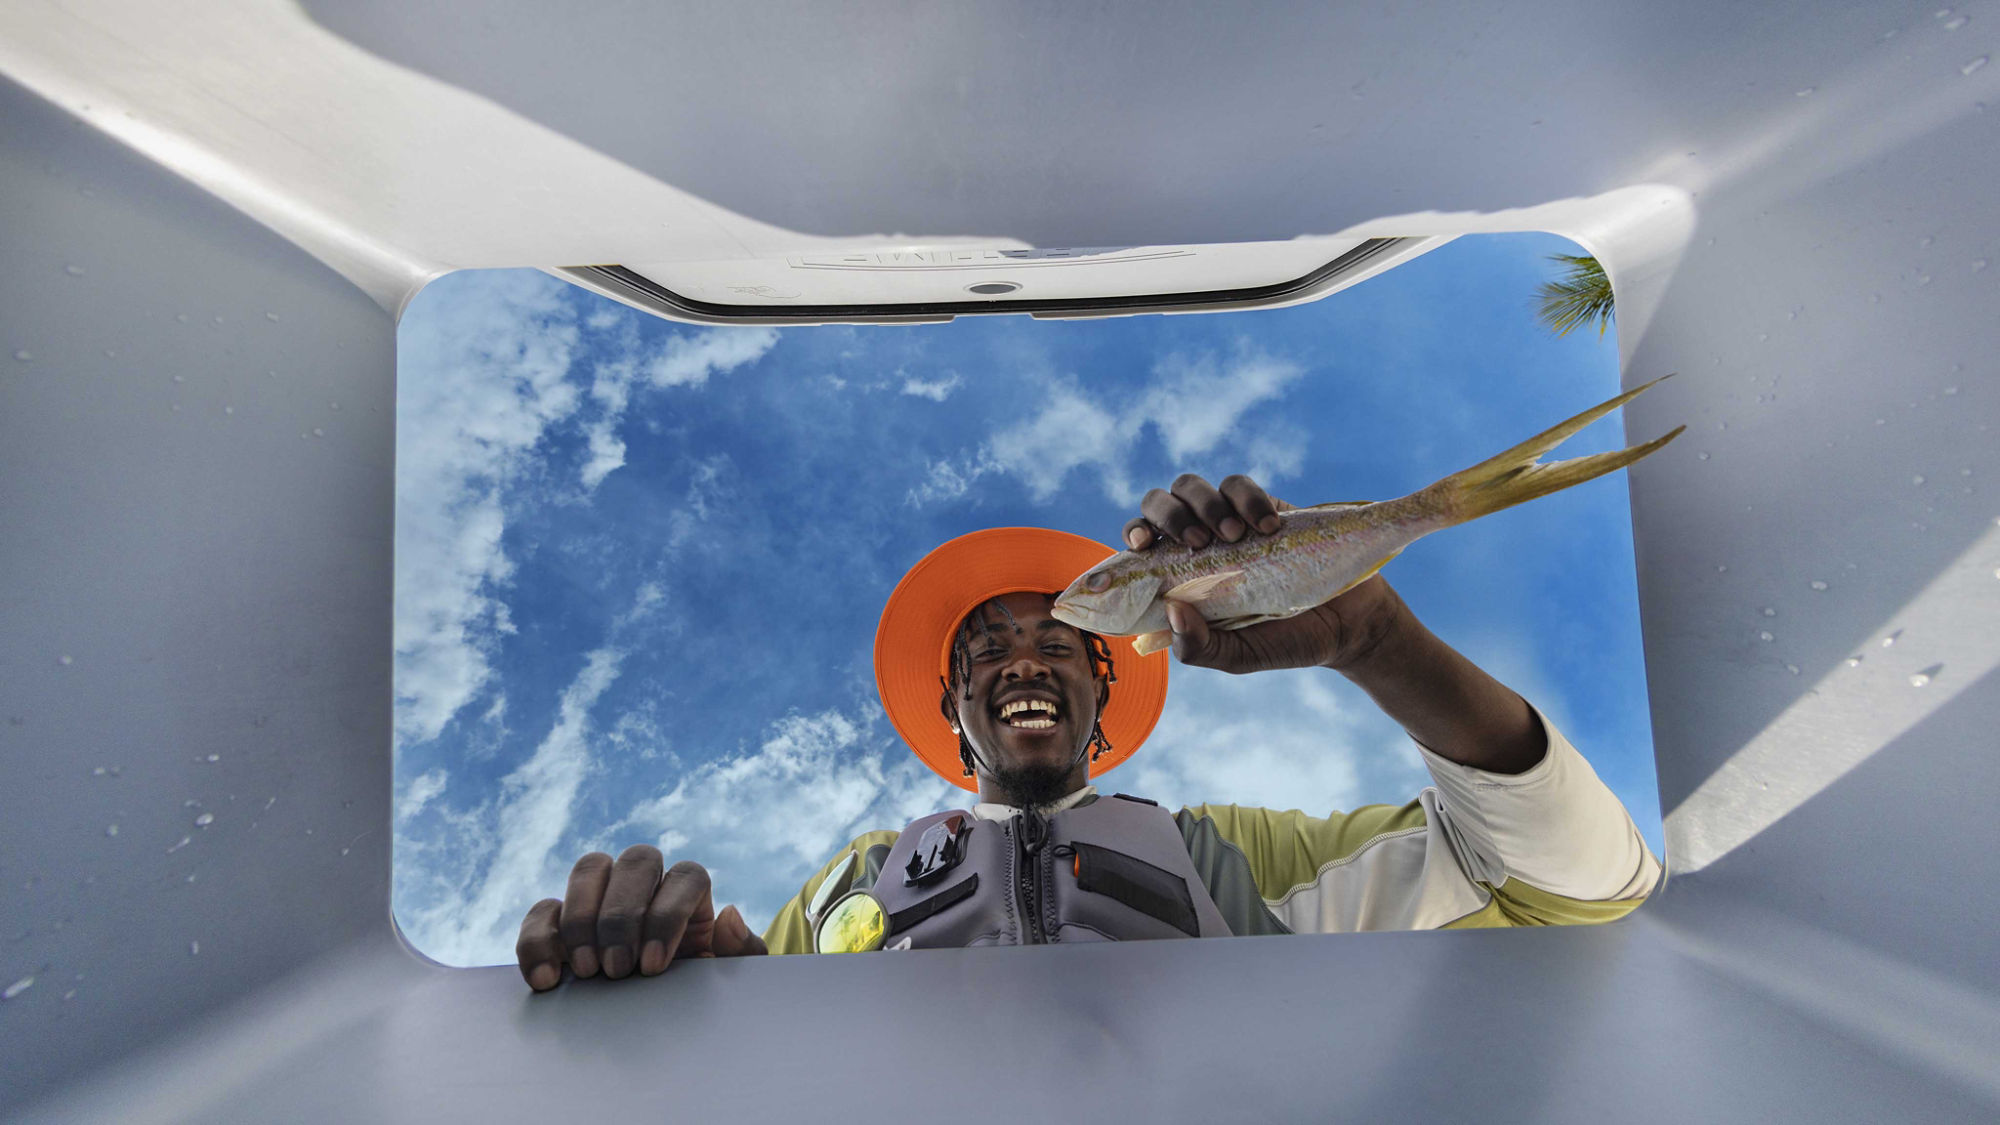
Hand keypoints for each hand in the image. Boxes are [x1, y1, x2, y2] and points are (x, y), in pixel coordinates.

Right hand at [516, 845, 766, 991]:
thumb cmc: (699, 996)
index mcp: (691, 895)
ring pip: (590, 868)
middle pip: (638, 861)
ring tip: (587, 972)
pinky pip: (543, 910)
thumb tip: (729, 914)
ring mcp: (602, 898)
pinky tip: (546, 980)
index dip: (668, 914)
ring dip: (584, 918)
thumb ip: (741, 952)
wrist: (657, 1028)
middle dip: (624, 915)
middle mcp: (647, 886)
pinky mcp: (561, 924)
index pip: (687, 876)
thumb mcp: (728, 983)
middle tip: (618, 970)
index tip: (654, 966)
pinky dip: (538, 938)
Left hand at [1124, 473, 1404, 674]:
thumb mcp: (1239, 656)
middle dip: (1167, 514)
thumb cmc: (1286, 643)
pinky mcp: (1262, 507)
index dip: (1132, 537)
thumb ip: (1200, 647)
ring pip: (1190, 486)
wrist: (1349, 623)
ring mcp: (1228, 523)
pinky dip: (1246, 499)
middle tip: (1198, 541)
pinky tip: (1268, 526)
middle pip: (1157, 504)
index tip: (1142, 545)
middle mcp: (1195, 547)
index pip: (1139, 548)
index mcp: (1179, 580)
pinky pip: (1237, 486)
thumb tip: (1171, 611)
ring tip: (1235, 535)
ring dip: (1204, 504)